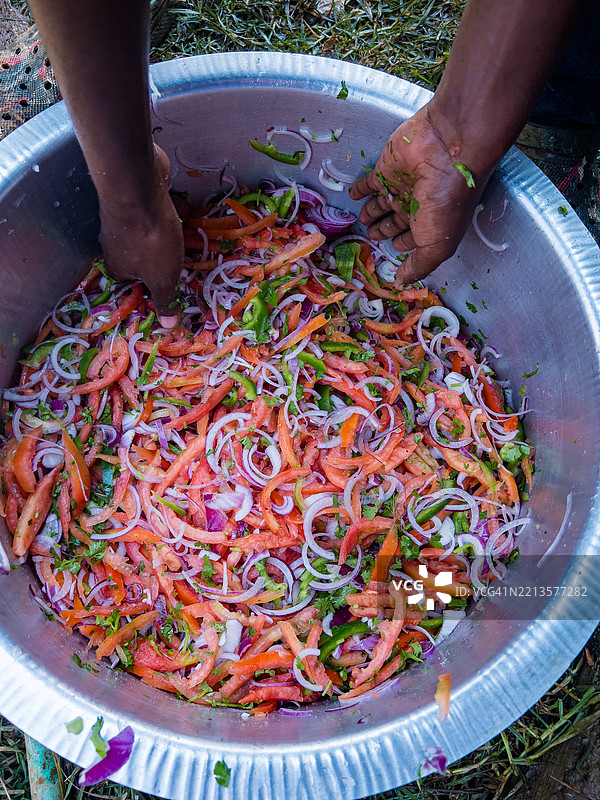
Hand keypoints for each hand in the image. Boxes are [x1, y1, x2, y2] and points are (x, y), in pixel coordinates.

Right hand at [98, 145, 183, 327]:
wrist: (138, 186)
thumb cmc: (149, 240)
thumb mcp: (162, 277)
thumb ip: (165, 299)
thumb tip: (168, 326)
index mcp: (118, 267)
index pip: (128, 284)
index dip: (147, 288)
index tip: (167, 288)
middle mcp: (116, 243)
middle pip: (140, 258)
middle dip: (162, 261)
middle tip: (184, 264)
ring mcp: (126, 217)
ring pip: (149, 233)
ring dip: (169, 237)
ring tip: (191, 239)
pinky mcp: (138, 197)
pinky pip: (156, 211)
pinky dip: (170, 214)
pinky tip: (186, 212)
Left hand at [349, 103, 486, 284]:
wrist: (446, 152)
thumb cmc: (446, 202)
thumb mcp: (437, 245)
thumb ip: (419, 266)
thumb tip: (401, 285)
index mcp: (430, 224)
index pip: (412, 239)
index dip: (402, 246)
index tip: (392, 253)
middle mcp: (415, 205)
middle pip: (395, 222)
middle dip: (384, 231)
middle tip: (371, 237)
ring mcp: (400, 186)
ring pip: (381, 203)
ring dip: (371, 212)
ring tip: (362, 220)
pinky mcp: (386, 168)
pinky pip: (368, 182)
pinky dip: (360, 189)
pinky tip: (353, 195)